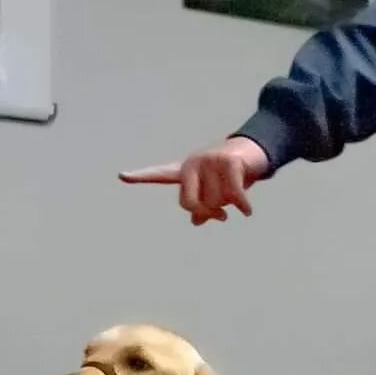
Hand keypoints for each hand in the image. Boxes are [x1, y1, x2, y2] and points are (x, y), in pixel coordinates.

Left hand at [120, 137, 268, 225]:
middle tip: (221, 217)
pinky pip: (233, 193)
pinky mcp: (228, 162)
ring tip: (238, 193)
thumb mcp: (215, 193)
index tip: (122, 175)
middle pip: (189, 203)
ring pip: (215, 201)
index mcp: (185, 171)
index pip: (159, 174)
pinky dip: (242, 205)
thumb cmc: (230, 176)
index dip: (141, 176)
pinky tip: (247, 211)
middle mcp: (193, 163)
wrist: (253, 154)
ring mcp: (209, 160)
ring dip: (229, 204)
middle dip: (207, 212)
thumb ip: (203, 207)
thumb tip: (196, 220)